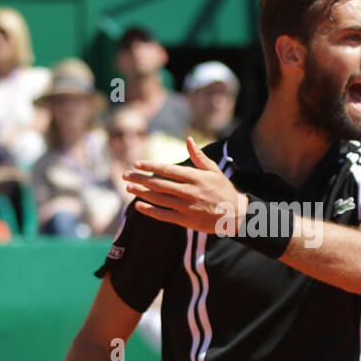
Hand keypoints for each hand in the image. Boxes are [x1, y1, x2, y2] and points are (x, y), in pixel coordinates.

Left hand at [124, 138, 245, 234]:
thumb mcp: (214, 170)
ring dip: (141, 193)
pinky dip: (149, 210)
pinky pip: (163, 215)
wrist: (235, 215)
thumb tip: (188, 139)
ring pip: (158, 199)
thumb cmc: (223, 190)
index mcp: (194, 177)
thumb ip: (198, 156)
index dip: (150, 166)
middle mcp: (188, 191)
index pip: (167, 170)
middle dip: (139, 178)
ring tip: (128, 187)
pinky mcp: (185, 220)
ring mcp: (186, 207)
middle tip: (125, 174)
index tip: (137, 163)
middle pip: (158, 184)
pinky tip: (139, 205)